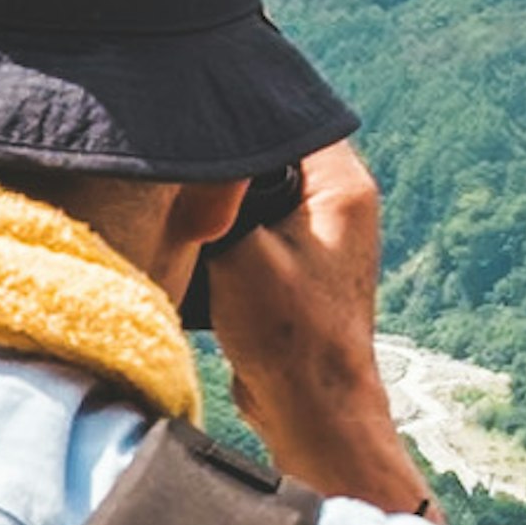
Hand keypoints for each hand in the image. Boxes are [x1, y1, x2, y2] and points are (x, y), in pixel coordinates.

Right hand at [201, 141, 440, 516]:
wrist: (313, 413)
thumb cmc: (290, 335)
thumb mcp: (239, 246)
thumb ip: (215, 192)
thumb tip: (189, 160)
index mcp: (342, 184)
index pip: (283, 112)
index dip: (235, 111)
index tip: (192, 116)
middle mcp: (341, 201)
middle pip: (269, 149)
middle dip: (226, 160)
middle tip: (184, 163)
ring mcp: (322, 234)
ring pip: (260, 188)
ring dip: (227, 200)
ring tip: (194, 204)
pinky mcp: (300, 265)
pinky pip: (259, 224)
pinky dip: (232, 230)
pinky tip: (205, 241)